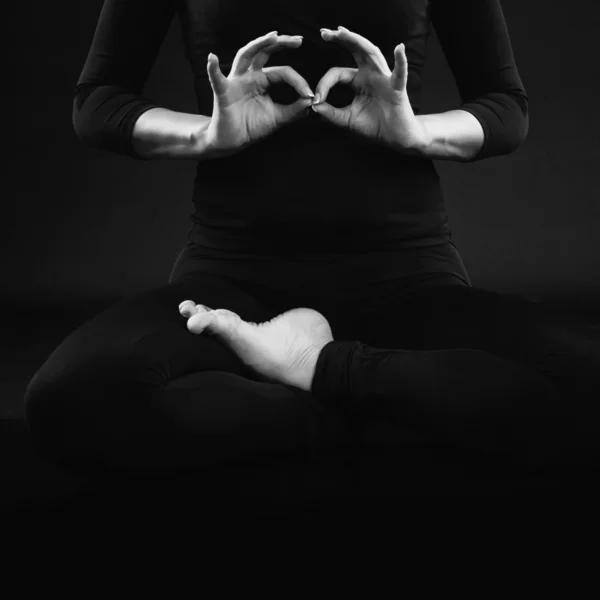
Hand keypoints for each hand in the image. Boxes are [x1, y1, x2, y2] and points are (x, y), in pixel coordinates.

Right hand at [204, 31, 314, 156]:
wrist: (233, 141)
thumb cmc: (252, 127)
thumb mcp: (278, 118)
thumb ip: (295, 110)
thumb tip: (312, 101)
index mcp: (263, 80)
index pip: (283, 72)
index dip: (298, 81)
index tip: (310, 94)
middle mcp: (250, 76)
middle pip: (265, 52)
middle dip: (281, 43)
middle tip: (299, 40)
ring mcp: (236, 81)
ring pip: (245, 56)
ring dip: (258, 44)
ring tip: (273, 36)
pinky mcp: (223, 93)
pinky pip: (217, 80)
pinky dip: (213, 68)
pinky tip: (212, 58)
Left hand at [312, 26, 427, 152]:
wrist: (394, 138)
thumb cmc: (374, 127)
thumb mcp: (347, 120)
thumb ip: (330, 114)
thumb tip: (313, 105)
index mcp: (357, 81)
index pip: (337, 74)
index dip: (324, 84)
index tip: (315, 99)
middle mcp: (370, 75)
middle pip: (355, 51)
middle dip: (341, 40)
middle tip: (324, 32)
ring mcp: (384, 78)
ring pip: (372, 54)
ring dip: (358, 41)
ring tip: (343, 32)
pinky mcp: (397, 88)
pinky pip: (400, 73)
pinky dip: (401, 61)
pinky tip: (399, 48)